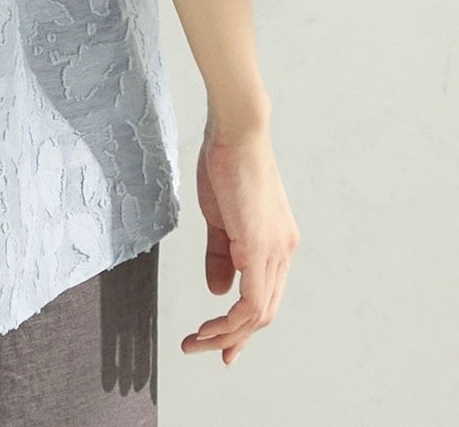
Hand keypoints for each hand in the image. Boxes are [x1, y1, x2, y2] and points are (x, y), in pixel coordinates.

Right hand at [180, 119, 299, 365]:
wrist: (236, 131)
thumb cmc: (226, 163)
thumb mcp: (219, 216)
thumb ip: (221, 254)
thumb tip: (218, 290)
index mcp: (276, 242)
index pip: (264, 296)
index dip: (241, 325)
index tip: (218, 342)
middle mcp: (283, 251)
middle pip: (265, 313)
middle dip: (233, 338)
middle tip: (204, 350)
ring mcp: (276, 250)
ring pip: (259, 313)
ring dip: (227, 334)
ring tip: (197, 341)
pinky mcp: (260, 246)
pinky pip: (252, 301)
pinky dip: (231, 321)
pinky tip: (210, 326)